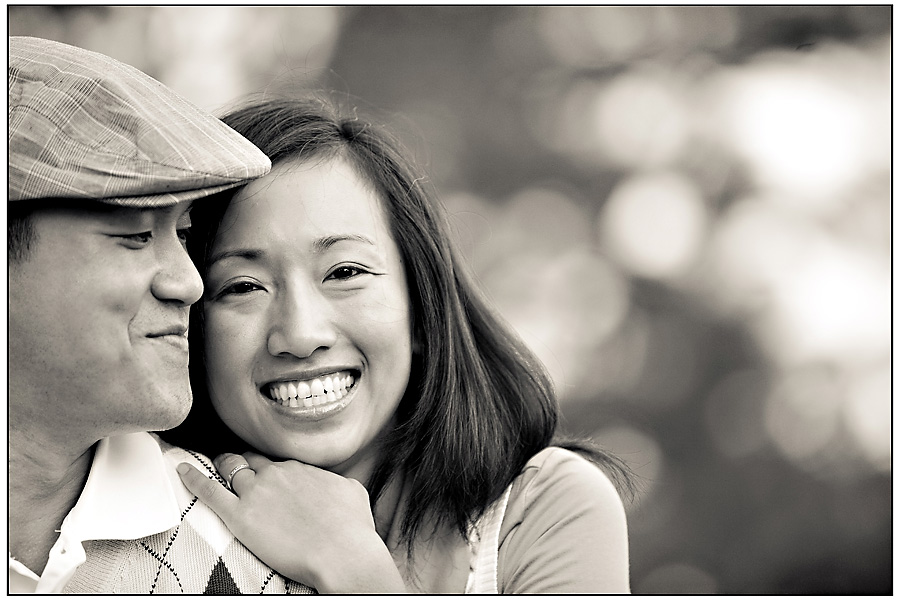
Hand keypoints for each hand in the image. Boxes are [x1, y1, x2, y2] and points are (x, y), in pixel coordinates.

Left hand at [177, 452, 405, 592]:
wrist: (343, 553)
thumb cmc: (354, 529)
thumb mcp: (354, 493)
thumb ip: (339, 483)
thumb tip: (338, 485)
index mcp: (300, 469)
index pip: (276, 462)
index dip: (268, 470)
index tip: (266, 477)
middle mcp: (277, 473)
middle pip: (250, 460)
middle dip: (242, 463)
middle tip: (236, 469)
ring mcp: (257, 492)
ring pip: (230, 468)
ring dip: (222, 468)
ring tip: (213, 468)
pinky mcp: (241, 516)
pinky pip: (209, 491)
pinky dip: (193, 478)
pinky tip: (181, 469)